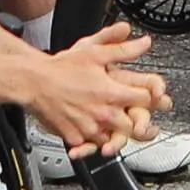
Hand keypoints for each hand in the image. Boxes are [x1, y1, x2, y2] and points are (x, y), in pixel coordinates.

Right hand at [22, 24, 169, 158]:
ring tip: (117, 126)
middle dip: (141, 124)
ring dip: (118, 134)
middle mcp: (103, 114)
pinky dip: (95, 141)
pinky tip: (95, 131)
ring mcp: (89, 129)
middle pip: (135, 127)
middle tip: (142, 121)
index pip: (146, 100)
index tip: (155, 97)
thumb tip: (144, 43)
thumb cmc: (62, 67)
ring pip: (115, 141)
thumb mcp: (95, 52)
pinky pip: (92, 146)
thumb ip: (123, 49)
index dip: (154, 98)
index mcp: (111, 92)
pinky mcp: (76, 138)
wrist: (34, 82)